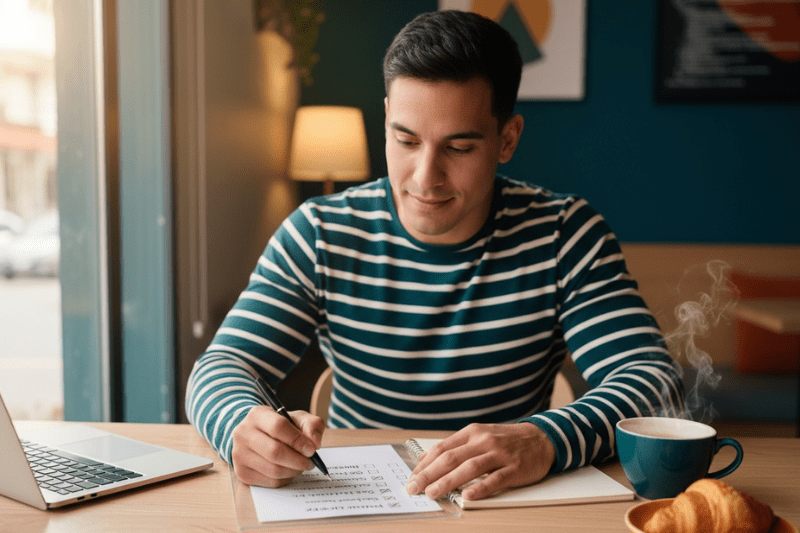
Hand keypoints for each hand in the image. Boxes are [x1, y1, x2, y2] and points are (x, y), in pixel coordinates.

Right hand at [230, 406, 325, 486]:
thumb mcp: (297, 419)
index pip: (278, 427)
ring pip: (273, 470)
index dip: (298, 440)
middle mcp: (243, 433)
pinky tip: (288, 471)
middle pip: (274, 452)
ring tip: (301, 466)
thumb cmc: (280, 427)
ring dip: (293, 471)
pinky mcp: (241, 473)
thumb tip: (315, 443)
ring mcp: (239, 454)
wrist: (256, 435)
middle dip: (298, 460)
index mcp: (257, 415)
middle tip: (310, 462)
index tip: (312, 449)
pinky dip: (285, 479)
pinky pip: (270, 482)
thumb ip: (312, 425)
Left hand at [406, 422, 555, 500]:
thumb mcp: (479, 435)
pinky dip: (480, 488)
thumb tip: (425, 458)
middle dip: (429, 474)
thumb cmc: (507, 440)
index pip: (442, 448)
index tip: (411, 477)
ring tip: (432, 492)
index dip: (424, 464)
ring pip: (469, 468)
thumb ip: (453, 446)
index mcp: (473, 432)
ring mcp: (500, 454)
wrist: (542, 438)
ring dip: (448, 481)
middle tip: (414, 488)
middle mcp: (484, 441)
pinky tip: (467, 496)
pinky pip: (495, 479)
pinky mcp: (515, 468)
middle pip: (451, 458)